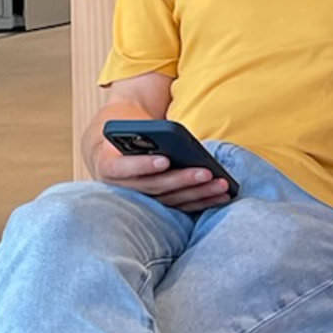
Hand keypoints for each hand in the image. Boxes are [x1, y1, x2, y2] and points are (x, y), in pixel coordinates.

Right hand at [87, 136, 230, 211]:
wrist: (116, 148)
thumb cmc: (128, 133)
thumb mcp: (130, 127)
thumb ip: (146, 134)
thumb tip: (176, 141)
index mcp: (109, 166)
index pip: (123, 168)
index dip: (143, 165)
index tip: (164, 160)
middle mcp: (122, 188)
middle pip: (154, 187)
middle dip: (182, 180)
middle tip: (206, 172)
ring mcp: (142, 200)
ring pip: (171, 200)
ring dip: (199, 193)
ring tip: (222, 184)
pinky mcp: (159, 205)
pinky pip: (182, 206)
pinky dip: (203, 201)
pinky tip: (223, 196)